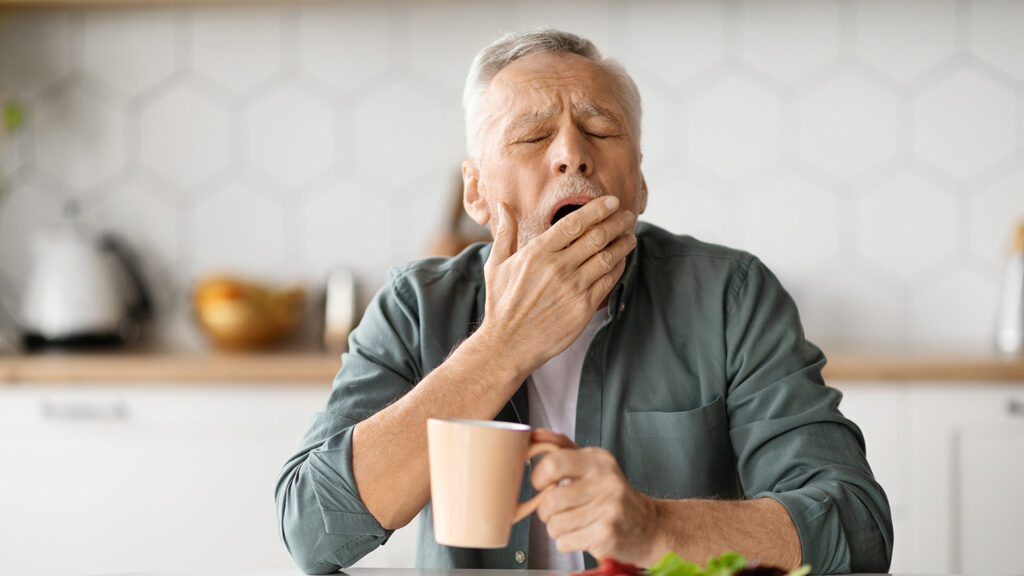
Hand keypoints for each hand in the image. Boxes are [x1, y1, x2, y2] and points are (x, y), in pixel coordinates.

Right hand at [480, 197, 636, 372]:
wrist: (508, 344)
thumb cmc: (501, 304)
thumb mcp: (496, 264)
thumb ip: (506, 233)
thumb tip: (503, 205)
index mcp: (538, 253)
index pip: (574, 223)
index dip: (597, 209)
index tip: (611, 201)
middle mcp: (558, 267)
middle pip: (596, 237)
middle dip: (616, 223)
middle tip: (627, 215)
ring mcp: (573, 288)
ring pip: (606, 258)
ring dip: (622, 244)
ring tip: (630, 236)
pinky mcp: (583, 307)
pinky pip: (608, 282)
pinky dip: (618, 268)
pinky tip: (621, 261)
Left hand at [531, 432, 662, 565]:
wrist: (649, 526)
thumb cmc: (614, 496)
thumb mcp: (593, 464)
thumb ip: (563, 448)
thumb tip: (536, 436)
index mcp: (598, 460)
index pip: (553, 463)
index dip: (538, 477)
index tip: (542, 484)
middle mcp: (606, 481)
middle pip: (550, 500)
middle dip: (546, 511)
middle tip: (557, 510)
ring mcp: (608, 508)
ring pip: (555, 524)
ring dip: (557, 528)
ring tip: (574, 523)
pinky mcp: (607, 534)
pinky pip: (565, 542)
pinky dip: (567, 542)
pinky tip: (582, 535)